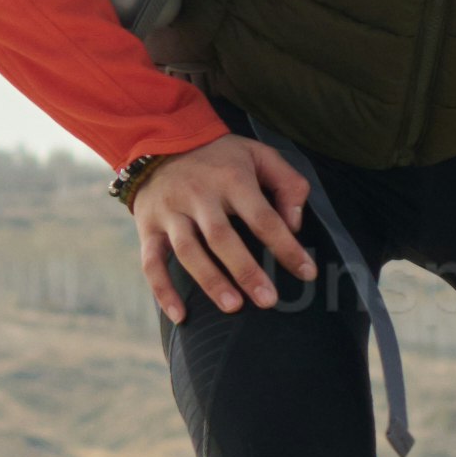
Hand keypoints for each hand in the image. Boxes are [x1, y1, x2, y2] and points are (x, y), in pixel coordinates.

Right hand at [127, 131, 320, 317]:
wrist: (161, 140)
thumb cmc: (221, 157)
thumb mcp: (260, 155)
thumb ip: (288, 184)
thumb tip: (295, 224)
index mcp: (231, 179)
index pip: (263, 218)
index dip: (286, 247)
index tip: (307, 273)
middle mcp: (197, 195)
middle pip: (222, 237)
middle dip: (245, 271)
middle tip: (268, 301)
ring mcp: (170, 212)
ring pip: (188, 251)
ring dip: (210, 281)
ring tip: (233, 306)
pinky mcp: (148, 227)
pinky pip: (151, 263)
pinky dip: (163, 291)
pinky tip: (181, 316)